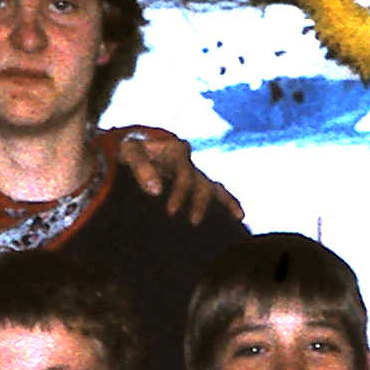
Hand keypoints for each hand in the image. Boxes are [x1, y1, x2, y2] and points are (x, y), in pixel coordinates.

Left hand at [114, 127, 242, 224]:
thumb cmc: (132, 150)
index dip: (180, 193)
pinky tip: (238, 216)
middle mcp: (189, 161)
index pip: (184, 173)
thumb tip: (156, 191)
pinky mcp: (195, 182)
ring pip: (213, 186)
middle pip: (201, 182)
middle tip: (193, 222)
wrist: (136, 147)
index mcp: (176, 150)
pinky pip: (217, 191)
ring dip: (224, 202)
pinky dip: (229, 201)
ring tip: (237, 217)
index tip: (171, 211)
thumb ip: (141, 168)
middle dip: (199, 202)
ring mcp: (194, 172)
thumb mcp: (130, 152)